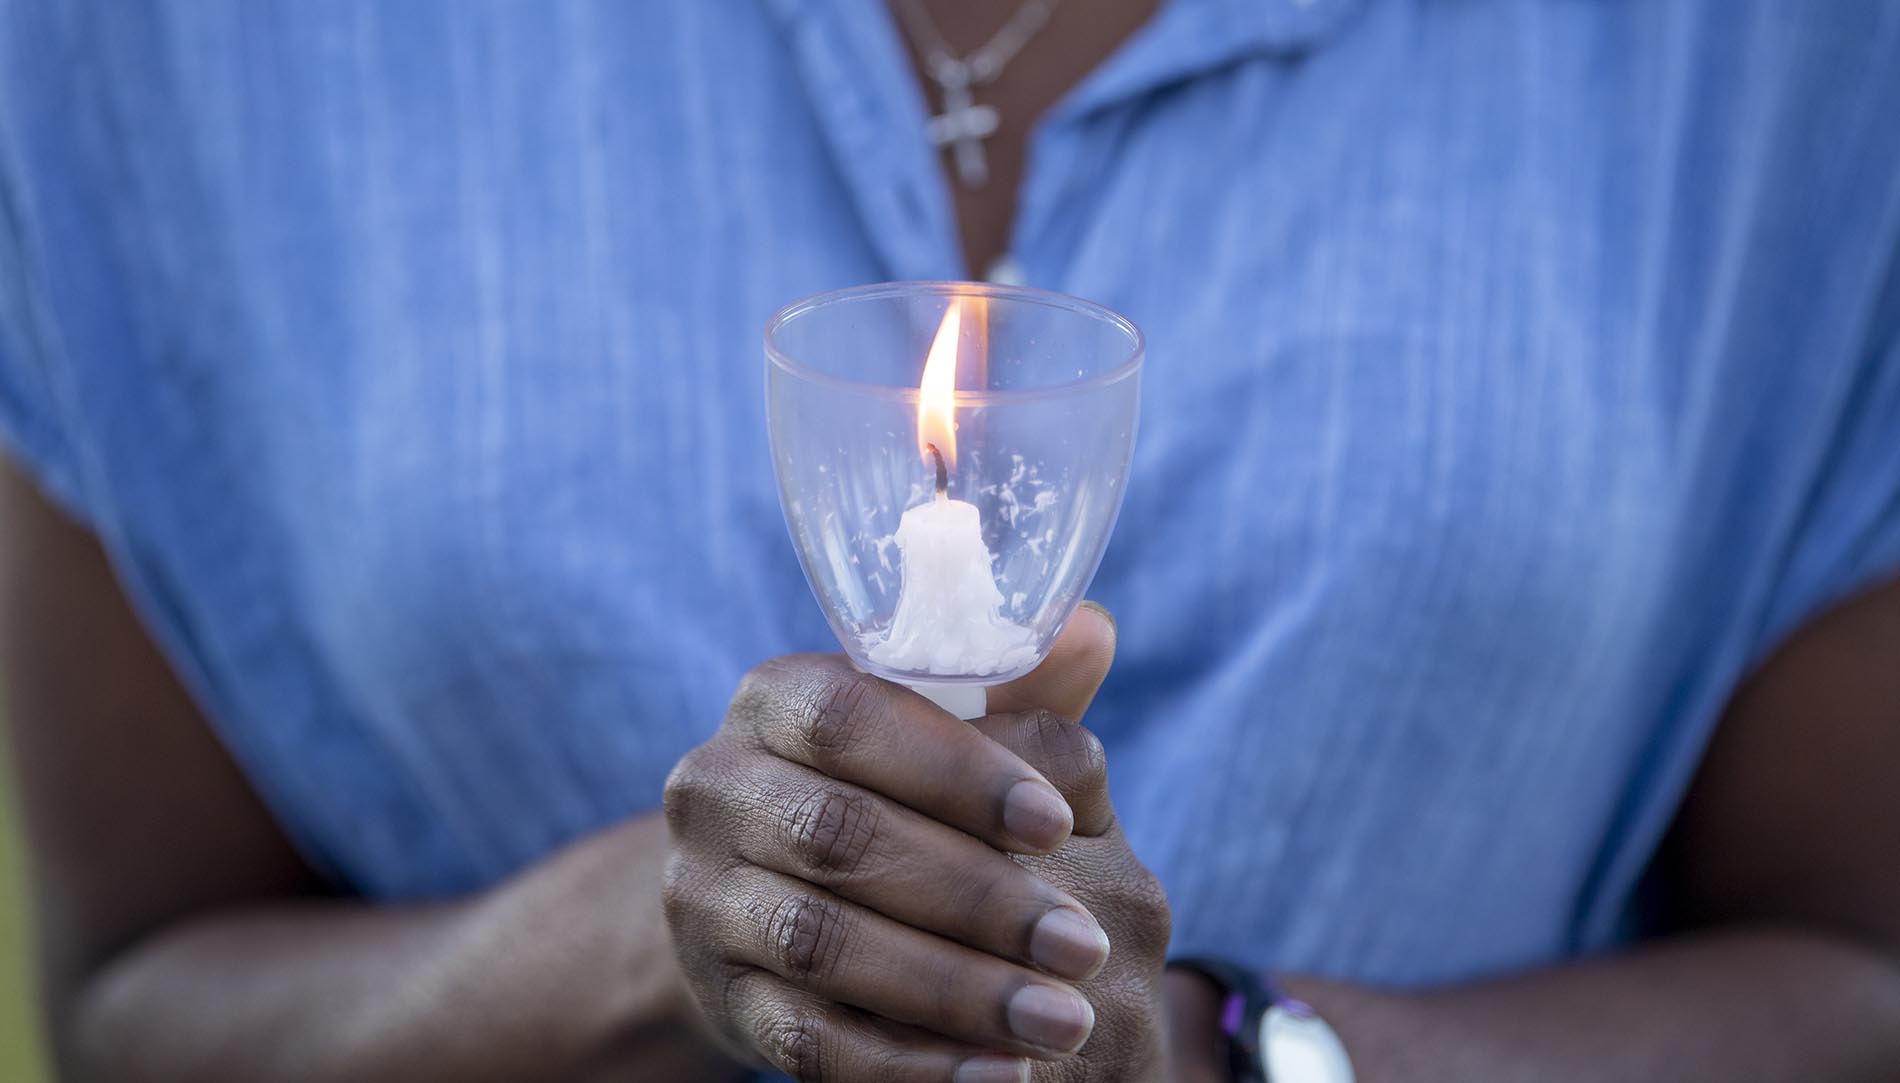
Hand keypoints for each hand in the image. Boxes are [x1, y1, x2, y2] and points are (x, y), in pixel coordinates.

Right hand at [662, 605, 1165, 1080]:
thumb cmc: (887, 792)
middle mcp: (718, 788)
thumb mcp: (946, 736)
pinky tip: (997, 1074)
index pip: (852, 717)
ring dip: (955, 990)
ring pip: (825, 945)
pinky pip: (810, 1041)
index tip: (1058, 823)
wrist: (765, 899)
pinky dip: (909, 1065)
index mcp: (775, 701)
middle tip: (1086, 947)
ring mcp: (704, 899)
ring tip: (1061, 1020)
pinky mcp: (721, 999)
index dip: (957, 771)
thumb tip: (1092, 631)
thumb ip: (1018, 692)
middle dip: (978, 897)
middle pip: (841, 837)